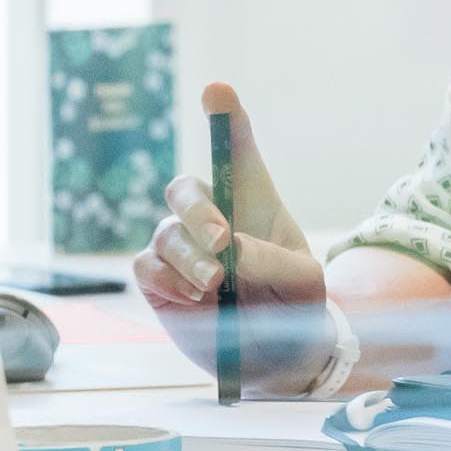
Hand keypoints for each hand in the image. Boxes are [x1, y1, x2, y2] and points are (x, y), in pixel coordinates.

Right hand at [134, 81, 335, 388]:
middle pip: (186, 189)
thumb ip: (274, 260)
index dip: (225, 117)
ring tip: (217, 286)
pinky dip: (167, 279)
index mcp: (254, 200)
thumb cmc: (296, 307)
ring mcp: (180, 246)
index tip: (217, 91)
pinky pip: (146, 265)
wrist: (276, 359)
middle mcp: (212, 214)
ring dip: (190, 259)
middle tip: (222, 241)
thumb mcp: (304, 284)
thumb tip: (229, 248)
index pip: (235, 149)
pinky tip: (195, 298)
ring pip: (166, 233)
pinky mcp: (158, 279)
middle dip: (199, 210)